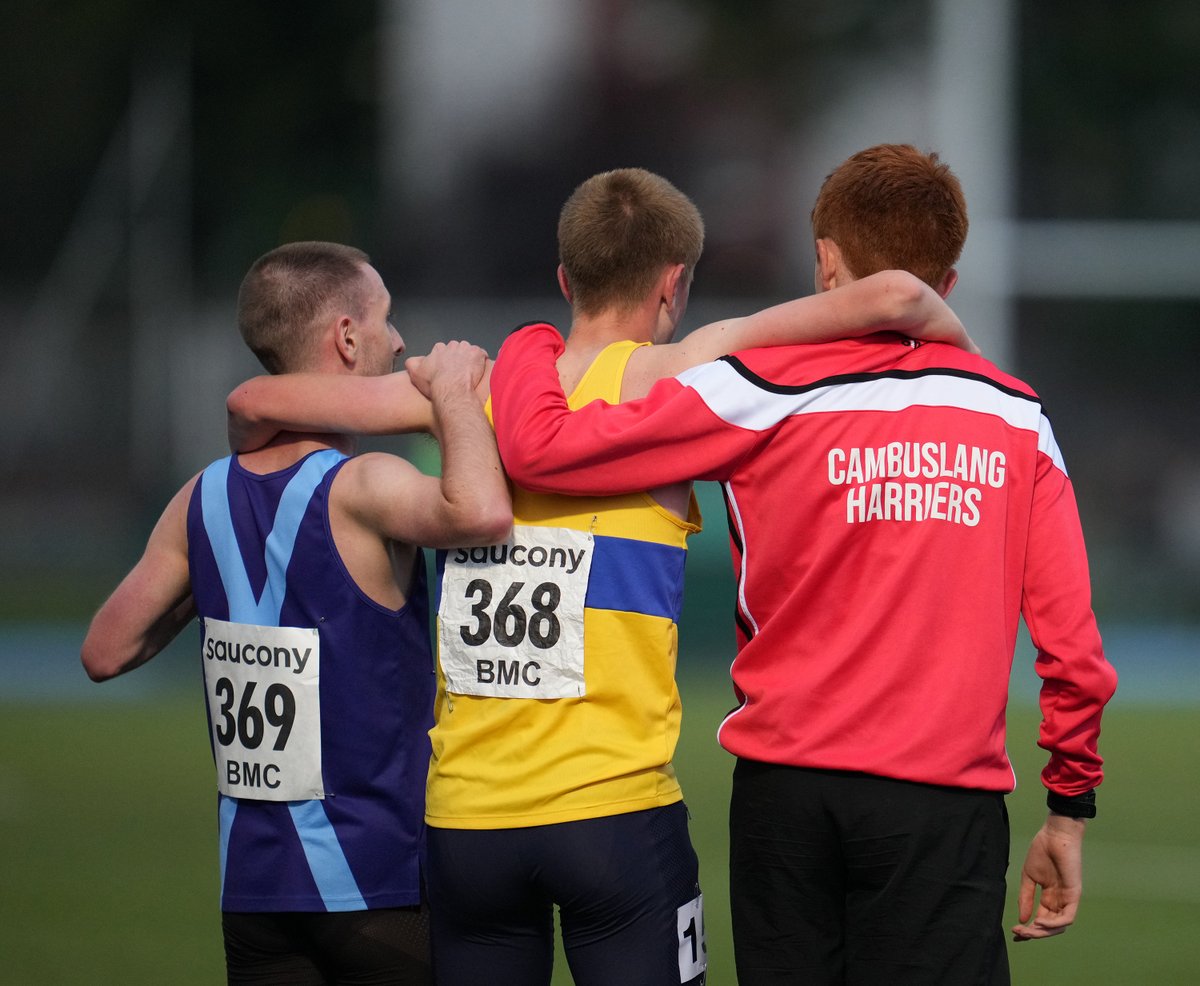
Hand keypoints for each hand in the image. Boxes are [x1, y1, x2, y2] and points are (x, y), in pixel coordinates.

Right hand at [406, 341, 487, 399]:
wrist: (451, 389)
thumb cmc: (434, 383)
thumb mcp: (414, 373)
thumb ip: (411, 363)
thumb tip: (412, 360)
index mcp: (439, 349)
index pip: (442, 350)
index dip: (445, 360)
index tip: (446, 369)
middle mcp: (452, 345)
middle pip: (457, 349)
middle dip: (458, 358)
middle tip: (459, 371)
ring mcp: (466, 348)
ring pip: (469, 351)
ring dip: (470, 359)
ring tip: (469, 372)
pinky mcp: (477, 353)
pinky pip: (482, 354)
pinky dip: (481, 361)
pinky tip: (479, 370)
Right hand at [1011, 814, 1085, 940]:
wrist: (1055, 835)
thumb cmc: (1041, 852)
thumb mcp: (1029, 877)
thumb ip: (1026, 898)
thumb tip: (1022, 919)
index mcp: (1049, 896)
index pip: (1041, 919)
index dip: (1029, 928)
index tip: (1014, 932)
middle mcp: (1059, 901)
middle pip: (1049, 926)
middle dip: (1034, 933)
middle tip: (1018, 933)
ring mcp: (1068, 899)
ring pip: (1059, 926)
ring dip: (1043, 931)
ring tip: (1028, 930)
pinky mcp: (1074, 895)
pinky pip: (1067, 917)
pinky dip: (1054, 923)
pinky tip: (1040, 921)